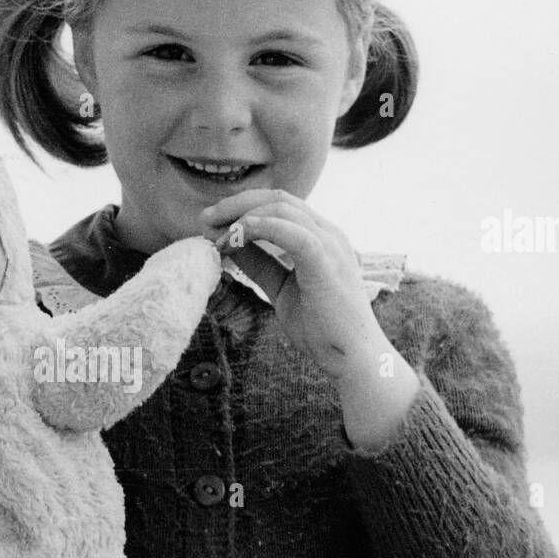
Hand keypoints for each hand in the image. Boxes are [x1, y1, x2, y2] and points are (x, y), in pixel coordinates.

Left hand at [201, 189, 419, 449]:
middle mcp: (329, 234)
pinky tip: (238, 235)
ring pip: (285, 209)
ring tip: (217, 232)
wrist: (354, 358)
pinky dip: (264, 228)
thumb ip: (261, 265)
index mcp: (321, 238)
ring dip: (244, 215)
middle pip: (279, 199)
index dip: (243, 207)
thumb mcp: (281, 289)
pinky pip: (295, 234)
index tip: (212, 222)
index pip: (281, 205)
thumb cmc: (322, 329)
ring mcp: (331, 246)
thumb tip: (231, 245)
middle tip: (204, 219)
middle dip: (237, 204)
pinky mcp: (328, 264)